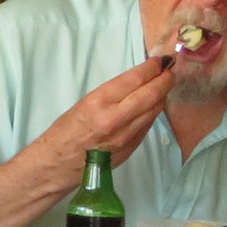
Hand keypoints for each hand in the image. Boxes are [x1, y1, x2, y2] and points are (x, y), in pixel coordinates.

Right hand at [33, 54, 174, 176]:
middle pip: (152, 94)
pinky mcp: (131, 149)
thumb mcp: (83, 104)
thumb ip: (111, 95)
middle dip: (166, 79)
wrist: (57, 165)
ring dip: (162, 95)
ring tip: (164, 85)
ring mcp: (126, 136)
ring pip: (155, 110)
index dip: (152, 67)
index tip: (160, 60)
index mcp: (98, 102)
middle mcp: (115, 118)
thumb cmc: (64, 131)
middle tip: (170, 70)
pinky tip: (151, 106)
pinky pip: (148, 125)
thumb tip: (136, 83)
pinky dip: (153, 112)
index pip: (135, 79)